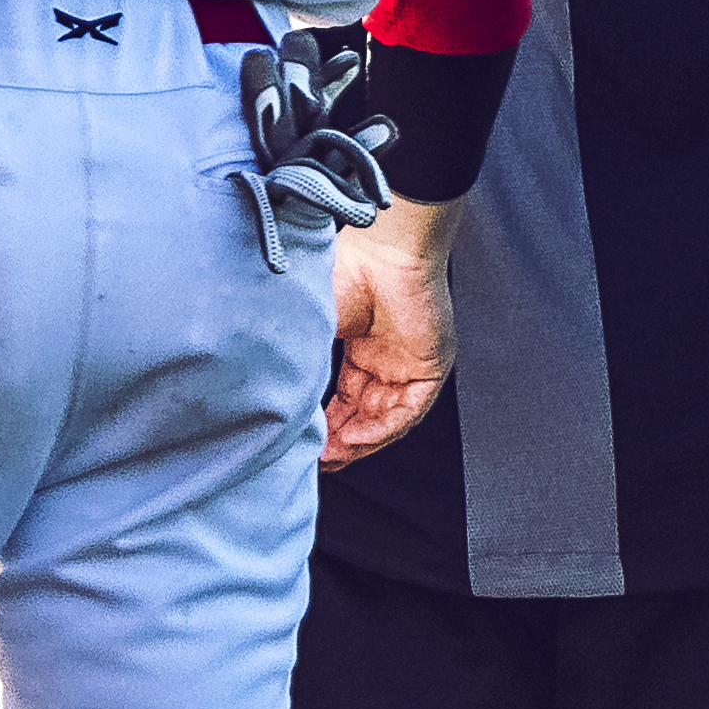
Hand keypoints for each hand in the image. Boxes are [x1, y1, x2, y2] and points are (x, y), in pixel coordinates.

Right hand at [322, 212, 454, 468]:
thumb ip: (301, 365)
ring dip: (358, 441)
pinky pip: (408, 411)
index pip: (345, 397)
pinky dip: (381, 429)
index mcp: (361, 344)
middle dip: (340, 441)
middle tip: (315, 459)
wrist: (384, 249)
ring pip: (386, 418)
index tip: (303, 442)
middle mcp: (387, 357)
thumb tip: (278, 401)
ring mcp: (409, 362)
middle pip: (365, 413)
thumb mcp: (312, 327)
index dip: (325, 423)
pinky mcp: (431, 366)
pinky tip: (355, 439)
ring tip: (330, 457)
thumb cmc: (345, 271)